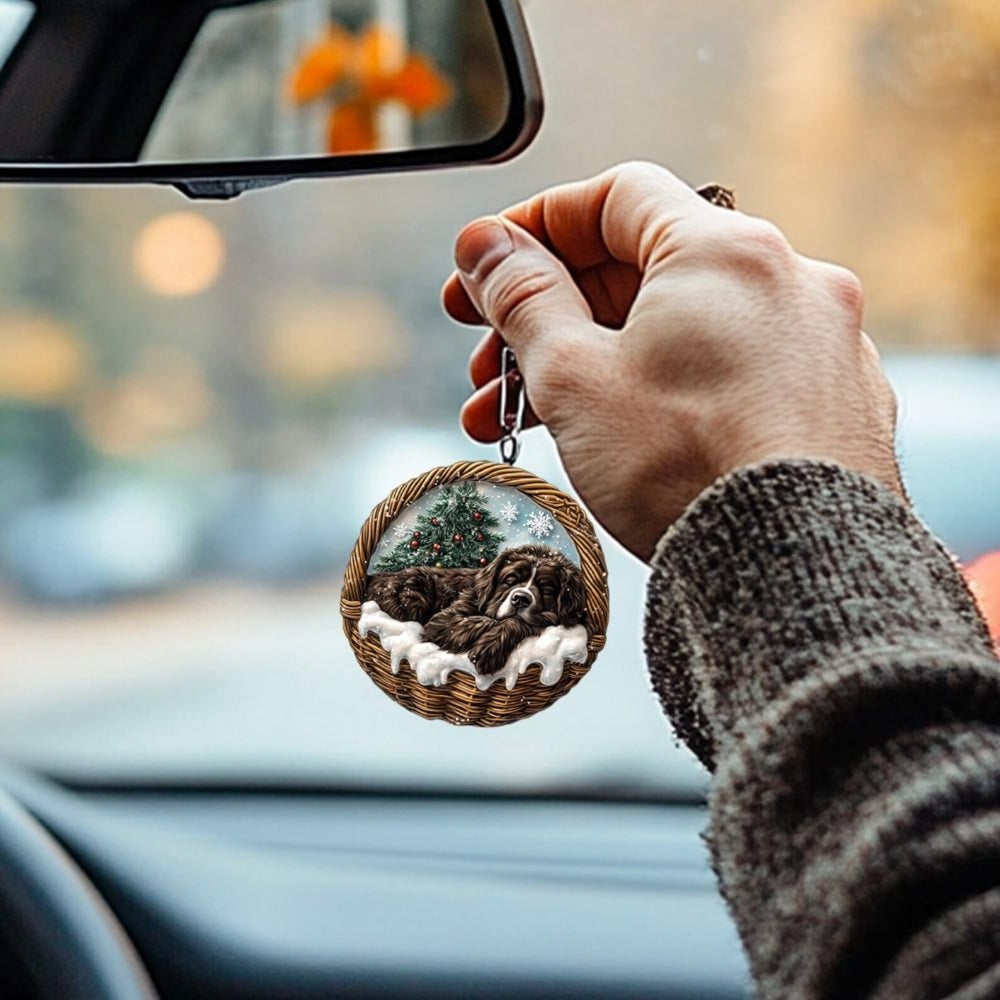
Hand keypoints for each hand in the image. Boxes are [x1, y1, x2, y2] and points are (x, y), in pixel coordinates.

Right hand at [442, 161, 900, 562]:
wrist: (794, 572)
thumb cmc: (685, 467)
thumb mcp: (575, 376)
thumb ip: (523, 297)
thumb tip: (484, 244)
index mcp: (723, 251)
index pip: (615, 197)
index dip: (537, 226)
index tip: (490, 268)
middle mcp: (788, 280)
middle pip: (644, 270)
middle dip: (552, 315)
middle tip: (491, 363)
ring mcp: (819, 343)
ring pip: (683, 330)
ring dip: (598, 364)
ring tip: (528, 420)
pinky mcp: (831, 402)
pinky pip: (730, 373)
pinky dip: (666, 389)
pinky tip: (617, 437)